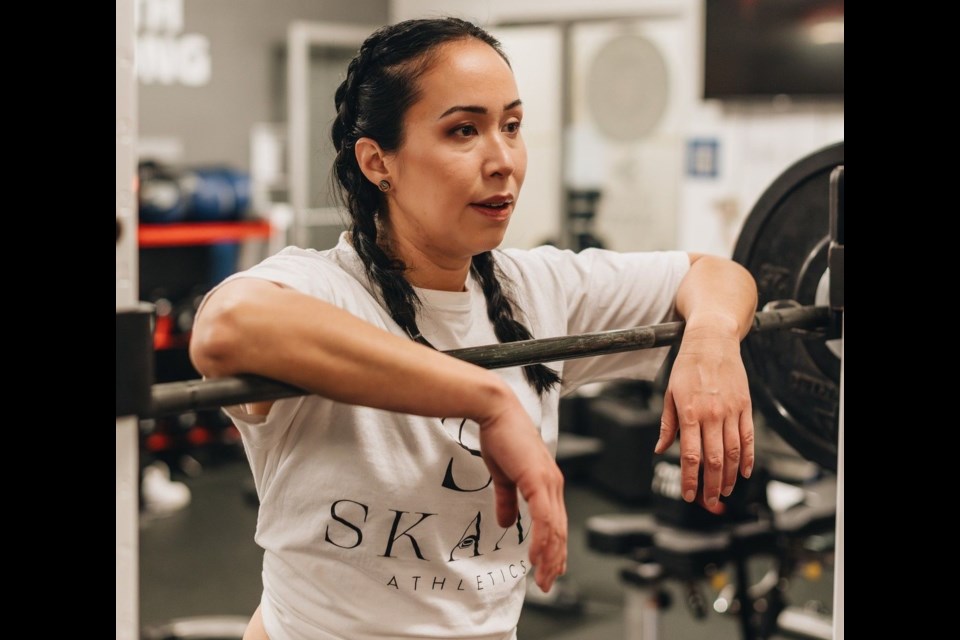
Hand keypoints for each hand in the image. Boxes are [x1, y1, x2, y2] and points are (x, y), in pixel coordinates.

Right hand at [478, 399, 566, 592]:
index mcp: (547, 484)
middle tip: (547, 583)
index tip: (548, 570)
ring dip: (550, 556)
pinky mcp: (538, 480)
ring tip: (543, 577)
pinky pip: (544, 517)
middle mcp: (553, 485)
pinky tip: (537, 556)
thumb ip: (507, 500)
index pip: (556, 524)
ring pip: (555, 529)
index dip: (554, 549)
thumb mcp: (502, 476)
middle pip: (560, 531)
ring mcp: (548, 483)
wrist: (495, 412)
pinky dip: (542, 539)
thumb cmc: (500, 436)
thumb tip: (507, 524)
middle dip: (555, 560)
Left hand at [656, 324, 753, 510]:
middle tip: (708, 502)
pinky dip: (748, 457)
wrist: (712, 341)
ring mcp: (731, 411)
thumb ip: (668, 424)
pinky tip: (743, 472)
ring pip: (733, 452)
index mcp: (690, 412)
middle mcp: (712, 414)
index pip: (691, 455)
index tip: (689, 495)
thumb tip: (661, 449)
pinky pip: (749, 437)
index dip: (690, 478)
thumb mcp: (669, 393)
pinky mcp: (745, 406)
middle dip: (711, 485)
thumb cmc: (688, 366)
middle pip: (714, 459)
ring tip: (724, 491)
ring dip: (729, 476)